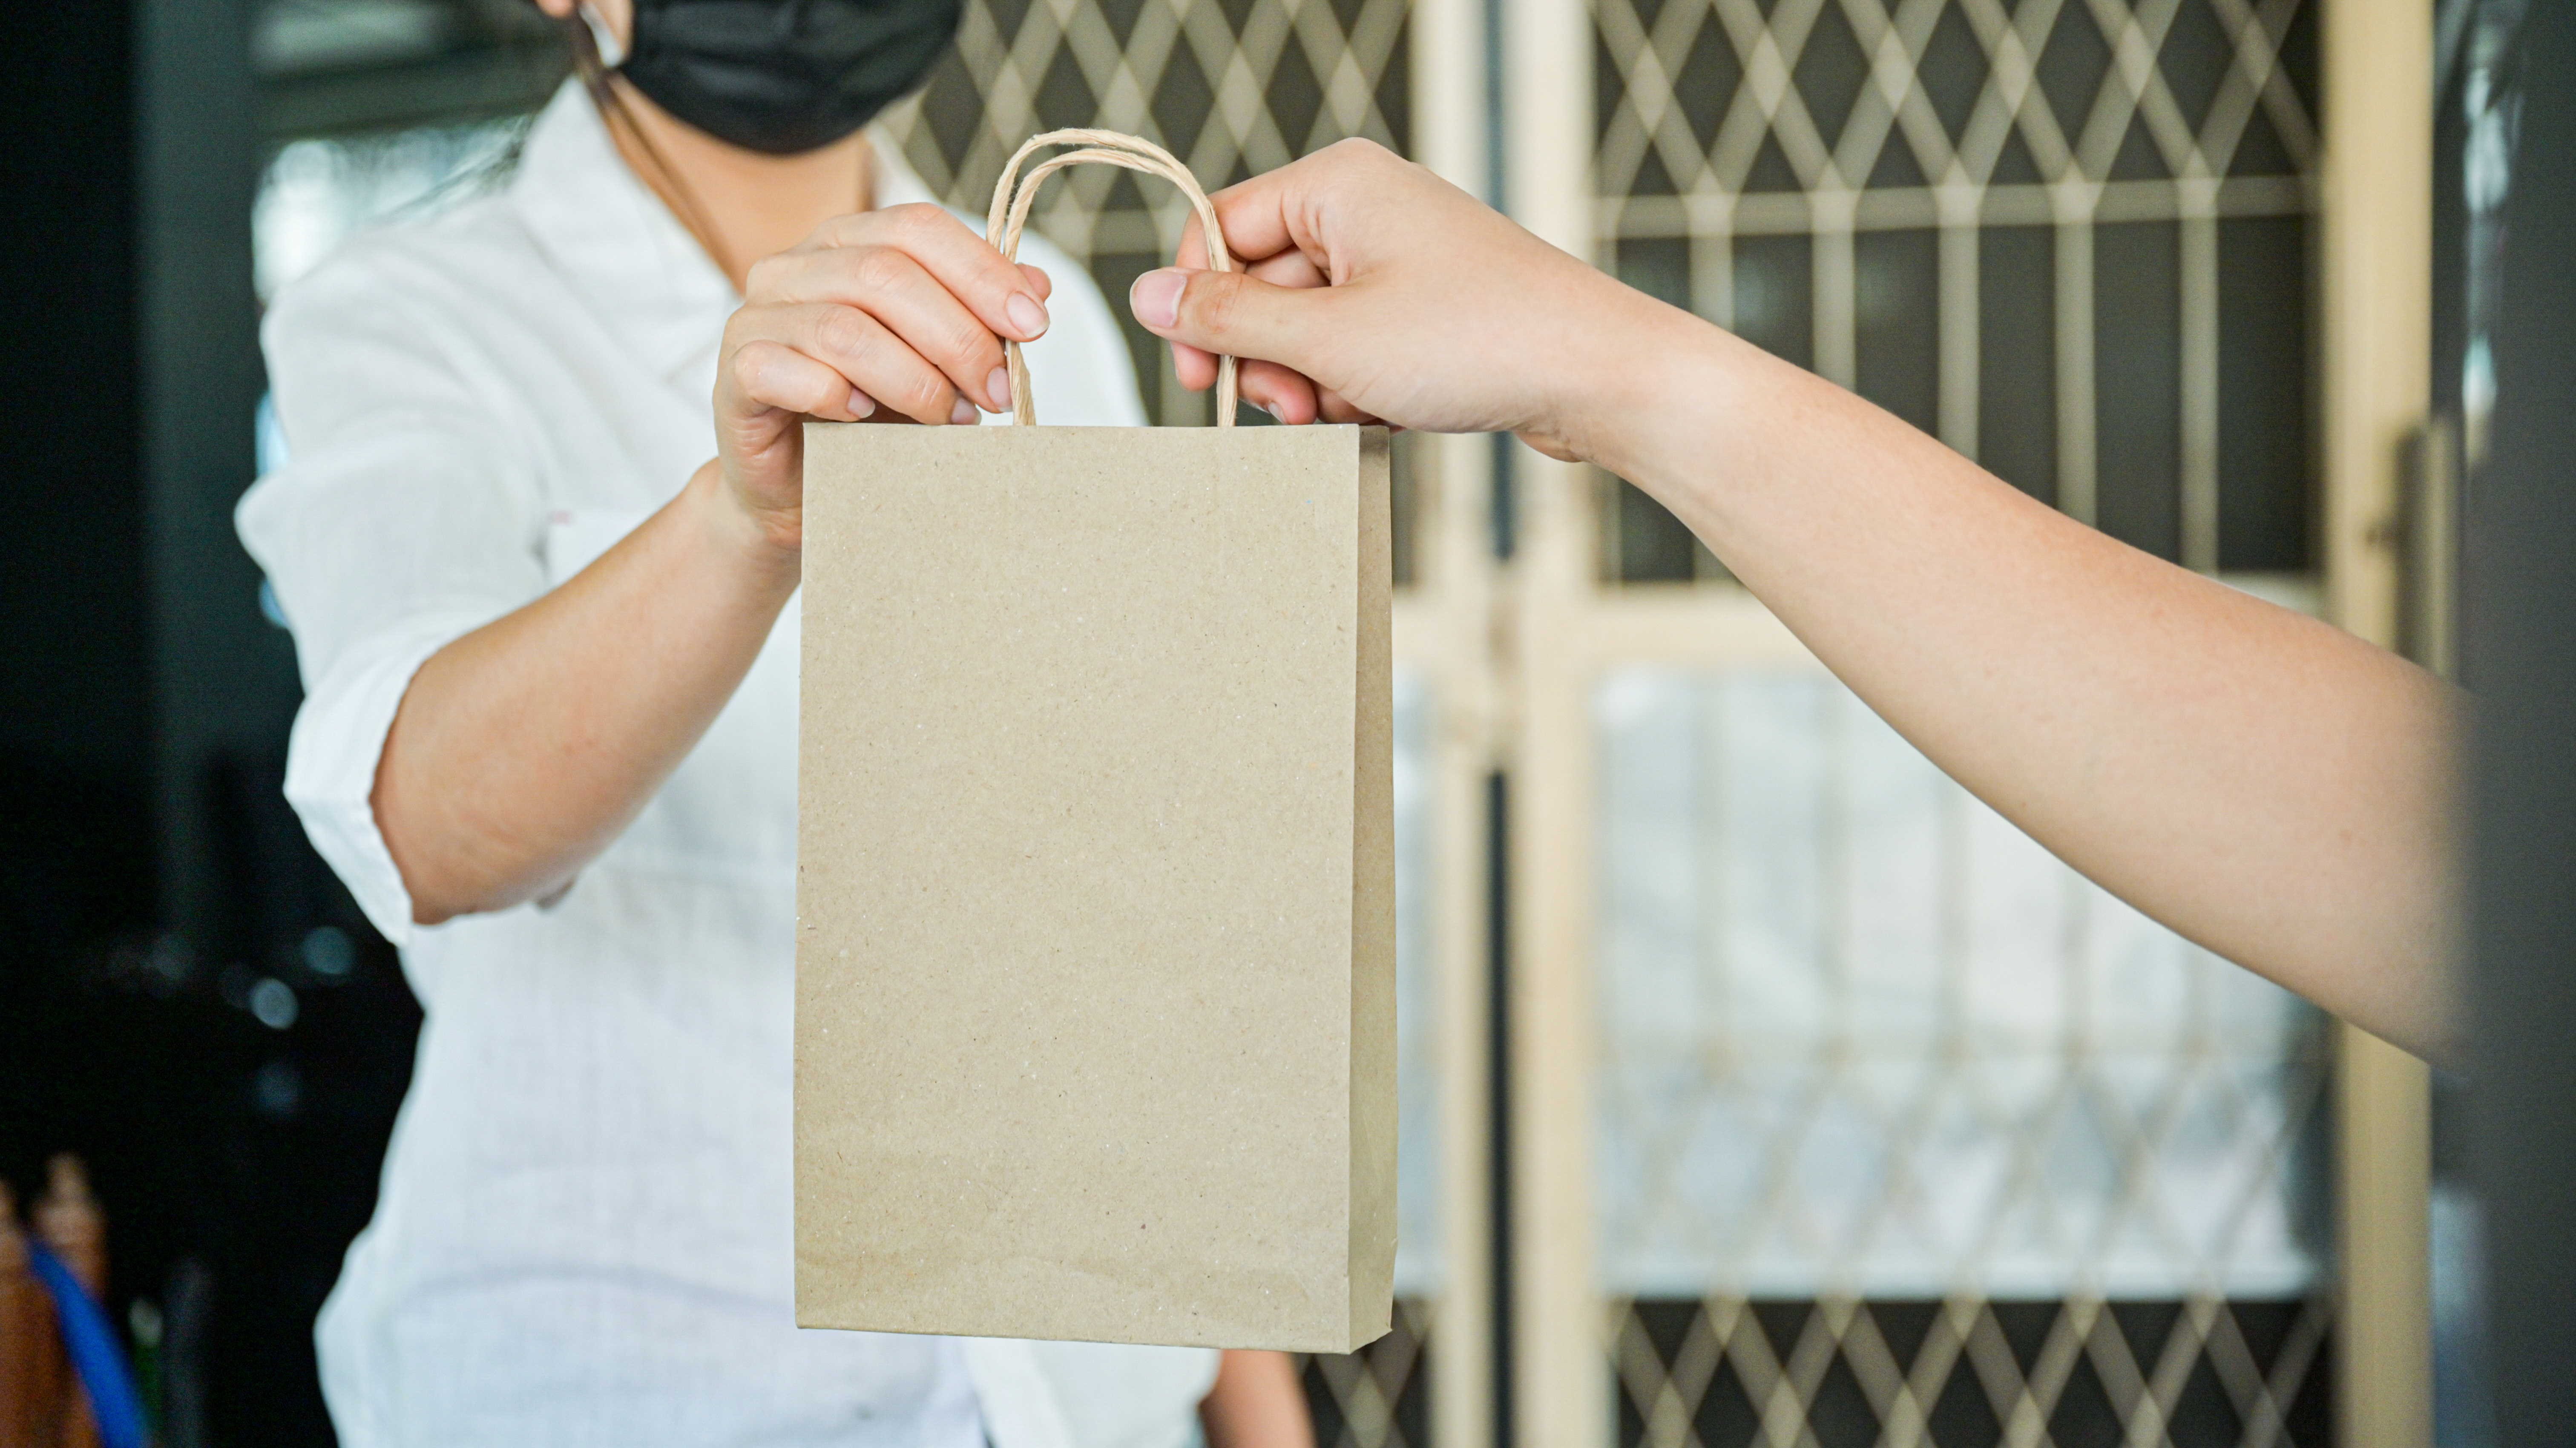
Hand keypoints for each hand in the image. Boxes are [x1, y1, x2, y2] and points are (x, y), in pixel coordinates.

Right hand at [714, 203, 1054, 549]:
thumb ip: (979, 318)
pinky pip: (784, 371)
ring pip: (843, 328)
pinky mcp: (734, 372)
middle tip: (998, 393)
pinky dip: (835, 396)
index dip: (982, 273)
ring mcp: (756, 315)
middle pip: (886, 274)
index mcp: (847, 242)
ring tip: (949, 418)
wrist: (800, 488)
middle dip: (958, 336)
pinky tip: (864, 421)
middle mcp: (795, 266)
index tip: (1034, 328)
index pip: (918, 228)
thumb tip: (1039, 288)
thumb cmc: (872, 416)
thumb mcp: (938, 362)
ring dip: (913, 379)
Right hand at [1126, 139, 1684, 458]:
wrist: (1595, 375)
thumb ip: (1229, 321)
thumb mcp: (1328, 339)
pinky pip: (1354, 350)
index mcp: (1337, 184)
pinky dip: (1355, 388)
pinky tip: (1386, 413)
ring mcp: (1401, 262)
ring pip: (1307, 329)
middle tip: (1287, 408)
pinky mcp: (1427, 312)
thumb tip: (1146, 297)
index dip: (1199, 306)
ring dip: (1310, 383)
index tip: (1202, 376)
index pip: (1221, 230)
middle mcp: (1367, 210)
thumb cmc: (1477, 339)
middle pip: (1262, 286)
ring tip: (1348, 411)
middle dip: (1265, 359)